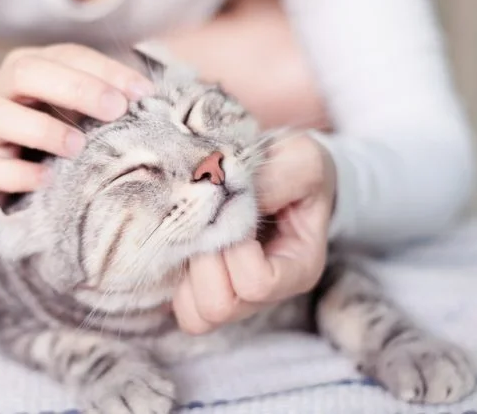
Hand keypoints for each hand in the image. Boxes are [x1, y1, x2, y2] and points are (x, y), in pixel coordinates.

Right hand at [0, 44, 153, 217]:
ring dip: (44, 130)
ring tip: (78, 146)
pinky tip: (48, 179)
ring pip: (1, 117)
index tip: (143, 92)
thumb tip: (148, 99)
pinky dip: (21, 175)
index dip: (106, 71)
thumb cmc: (46, 131)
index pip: (67, 55)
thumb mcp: (72, 109)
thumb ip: (103, 99)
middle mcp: (0, 89)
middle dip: (75, 88)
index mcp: (29, 66)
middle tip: (115, 109)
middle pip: (28, 73)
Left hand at [172, 132, 335, 333]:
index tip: (236, 209)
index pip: (256, 283)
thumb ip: (279, 175)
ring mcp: (236, 301)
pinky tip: (186, 244)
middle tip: (208, 220)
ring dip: (188, 270)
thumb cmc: (292, 168)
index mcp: (298, 269)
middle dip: (205, 258)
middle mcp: (268, 297)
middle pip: (220, 306)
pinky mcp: (206, 295)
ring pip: (197, 317)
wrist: (276, 170)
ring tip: (196, 232)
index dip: (235, 246)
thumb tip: (233, 193)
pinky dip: (176, 280)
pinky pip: (182, 312)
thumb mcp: (301, 159)